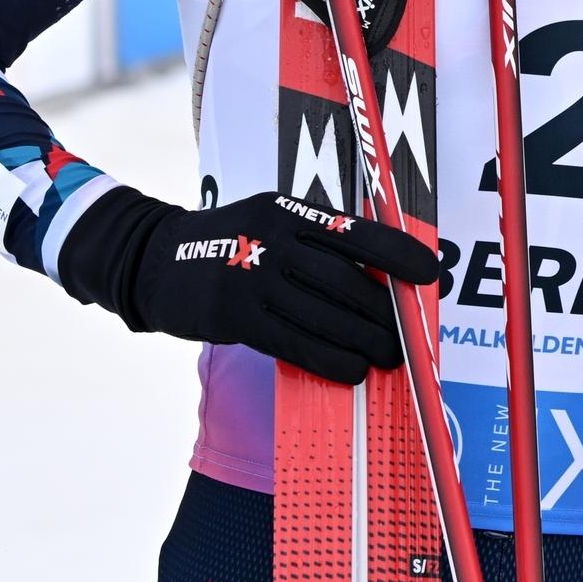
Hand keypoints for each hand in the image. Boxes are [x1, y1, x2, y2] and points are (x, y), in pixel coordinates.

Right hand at [122, 191, 440, 382]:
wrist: (151, 259)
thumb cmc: (232, 241)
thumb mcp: (271, 220)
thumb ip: (317, 240)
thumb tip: (381, 277)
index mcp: (289, 211)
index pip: (355, 231)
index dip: (397, 254)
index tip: (431, 273)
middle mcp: (273, 240)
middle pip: (343, 280)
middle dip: (383, 312)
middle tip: (408, 336)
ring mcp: (250, 278)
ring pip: (322, 314)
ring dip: (363, 340)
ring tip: (389, 357)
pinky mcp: (232, 315)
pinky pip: (291, 342)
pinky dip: (327, 358)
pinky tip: (351, 370)